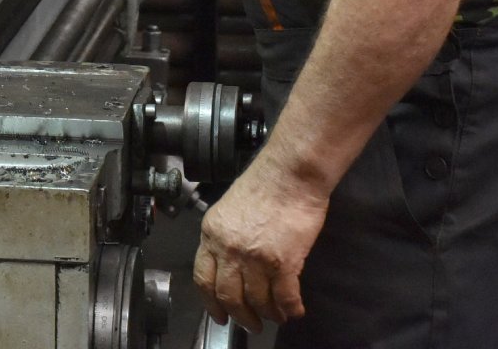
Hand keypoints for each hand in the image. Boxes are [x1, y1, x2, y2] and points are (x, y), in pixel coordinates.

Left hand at [192, 158, 327, 333]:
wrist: (291, 173)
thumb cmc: (265, 183)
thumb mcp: (230, 208)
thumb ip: (226, 236)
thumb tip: (231, 262)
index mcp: (212, 234)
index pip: (202, 277)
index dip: (211, 302)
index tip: (219, 314)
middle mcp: (228, 249)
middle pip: (228, 295)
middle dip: (240, 316)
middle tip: (250, 324)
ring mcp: (255, 258)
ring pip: (257, 301)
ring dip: (268, 314)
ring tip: (276, 316)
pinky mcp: (282, 262)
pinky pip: (285, 297)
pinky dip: (290, 309)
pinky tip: (295, 311)